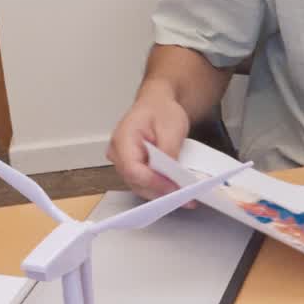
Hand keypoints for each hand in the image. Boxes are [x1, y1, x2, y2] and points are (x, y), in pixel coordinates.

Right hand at [107, 83, 191, 202]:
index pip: (133, 169)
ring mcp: (123, 163)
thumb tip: (171, 173)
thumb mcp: (171, 127)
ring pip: (141, 187)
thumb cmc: (161, 110)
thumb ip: (168, 151)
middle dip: (162, 191)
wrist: (158, 104)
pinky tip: (177, 190)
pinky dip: (161, 188)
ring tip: (186, 197)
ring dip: (162, 193)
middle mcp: (118, 154)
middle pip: (136, 182)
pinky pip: (145, 184)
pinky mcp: (133, 169)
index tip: (174, 187)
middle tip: (186, 198)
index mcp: (122, 139)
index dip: (154, 182)